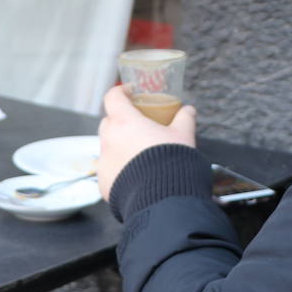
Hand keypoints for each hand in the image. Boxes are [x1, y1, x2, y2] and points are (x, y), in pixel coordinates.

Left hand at [96, 85, 196, 201]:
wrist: (163, 200)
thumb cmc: (171, 162)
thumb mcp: (183, 135)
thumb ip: (184, 119)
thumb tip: (188, 110)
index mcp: (124, 122)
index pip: (113, 97)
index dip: (121, 91)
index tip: (130, 92)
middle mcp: (109, 140)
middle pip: (109, 122)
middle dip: (121, 120)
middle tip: (138, 124)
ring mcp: (104, 162)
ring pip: (107, 147)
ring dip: (120, 146)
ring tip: (139, 153)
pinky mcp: (104, 183)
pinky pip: (109, 170)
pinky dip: (119, 169)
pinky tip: (135, 175)